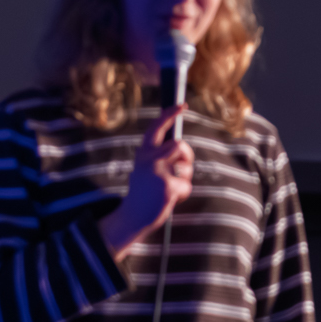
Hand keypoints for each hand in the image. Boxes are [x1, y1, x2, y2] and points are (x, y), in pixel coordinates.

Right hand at [97, 109, 192, 253]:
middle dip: (187, 156)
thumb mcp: (147, 169)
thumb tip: (181, 146)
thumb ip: (160, 156)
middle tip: (183, 168)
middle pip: (180, 145)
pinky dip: (184, 193)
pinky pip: (186, 185)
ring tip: (172, 186)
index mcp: (143, 152)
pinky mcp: (167, 186)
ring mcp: (157, 171)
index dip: (170, 114)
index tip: (182, 105)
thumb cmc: (145, 192)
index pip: (156, 128)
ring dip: (186, 177)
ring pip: (186, 165)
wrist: (133, 216)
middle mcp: (149, 158)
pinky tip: (171, 198)